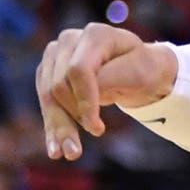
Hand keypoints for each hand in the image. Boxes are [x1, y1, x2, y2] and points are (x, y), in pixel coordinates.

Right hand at [35, 22, 177, 160]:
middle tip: (79, 151)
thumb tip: (86, 96)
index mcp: (95, 35)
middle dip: (71, 118)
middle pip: (59, 85)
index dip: (85, 102)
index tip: (97, 130)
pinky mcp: (48, 72)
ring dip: (57, 127)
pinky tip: (54, 149)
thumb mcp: (139, 73)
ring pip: (48, 95)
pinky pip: (46, 101)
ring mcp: (55, 55)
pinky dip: (51, 125)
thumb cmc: (143, 69)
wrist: (139, 70)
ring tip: (66, 154)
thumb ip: (112, 79)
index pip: (78, 71)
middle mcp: (68, 41)